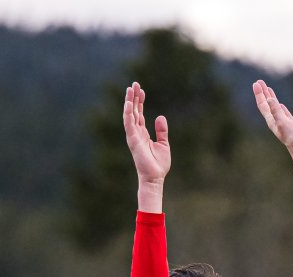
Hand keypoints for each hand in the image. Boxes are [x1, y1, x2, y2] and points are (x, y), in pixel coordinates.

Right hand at [123, 82, 169, 209]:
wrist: (155, 177)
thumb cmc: (158, 164)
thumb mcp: (164, 144)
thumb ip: (161, 130)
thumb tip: (160, 116)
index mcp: (143, 133)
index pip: (139, 113)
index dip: (139, 101)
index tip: (141, 90)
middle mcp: (136, 133)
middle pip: (133, 111)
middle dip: (133, 97)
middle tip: (134, 83)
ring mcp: (133, 136)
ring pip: (129, 114)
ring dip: (129, 101)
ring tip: (130, 88)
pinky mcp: (133, 140)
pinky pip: (129, 124)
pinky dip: (128, 113)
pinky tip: (128, 103)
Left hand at [253, 79, 292, 187]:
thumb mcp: (284, 123)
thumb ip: (276, 112)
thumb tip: (269, 99)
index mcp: (272, 121)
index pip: (263, 105)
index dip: (259, 94)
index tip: (256, 83)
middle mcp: (276, 121)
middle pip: (267, 104)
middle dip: (263, 93)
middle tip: (259, 82)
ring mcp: (285, 123)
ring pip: (275, 108)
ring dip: (271, 98)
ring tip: (268, 89)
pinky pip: (285, 113)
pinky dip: (281, 107)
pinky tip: (281, 105)